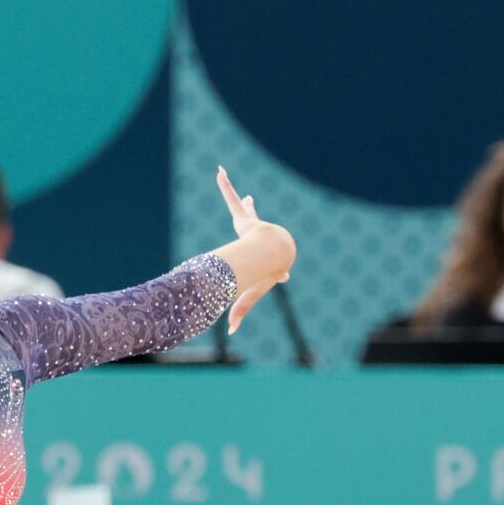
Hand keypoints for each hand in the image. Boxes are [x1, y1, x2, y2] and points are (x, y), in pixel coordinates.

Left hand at [214, 166, 295, 333]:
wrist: (274, 253)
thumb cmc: (265, 272)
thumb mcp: (251, 294)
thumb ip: (240, 311)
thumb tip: (231, 332)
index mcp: (263, 259)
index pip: (270, 266)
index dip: (278, 273)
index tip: (284, 277)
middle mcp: (258, 239)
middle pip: (256, 230)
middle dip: (255, 222)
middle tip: (254, 215)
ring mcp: (252, 226)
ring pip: (243, 211)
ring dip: (239, 200)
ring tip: (238, 192)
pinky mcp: (243, 218)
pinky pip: (230, 199)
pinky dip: (224, 186)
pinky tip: (219, 173)